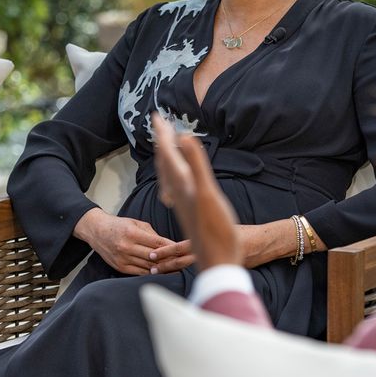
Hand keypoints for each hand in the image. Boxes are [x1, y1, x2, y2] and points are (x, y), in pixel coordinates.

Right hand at [73, 208, 176, 275]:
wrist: (97, 231)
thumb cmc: (119, 225)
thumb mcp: (136, 223)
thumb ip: (152, 234)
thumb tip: (169, 245)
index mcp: (132, 233)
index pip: (157, 243)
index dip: (171, 248)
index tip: (182, 250)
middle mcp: (126, 246)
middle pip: (154, 256)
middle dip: (169, 259)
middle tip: (182, 261)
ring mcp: (123, 258)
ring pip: (148, 266)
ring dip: (162, 268)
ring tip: (174, 267)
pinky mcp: (120, 267)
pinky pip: (140, 272)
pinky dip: (151, 272)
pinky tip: (159, 271)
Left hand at [152, 114, 240, 270]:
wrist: (218, 262)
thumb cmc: (217, 231)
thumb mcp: (207, 193)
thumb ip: (196, 165)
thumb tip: (183, 136)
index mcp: (182, 185)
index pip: (167, 153)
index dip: (163, 133)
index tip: (156, 115)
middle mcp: (178, 193)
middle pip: (165, 162)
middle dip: (162, 142)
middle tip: (159, 123)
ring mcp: (182, 203)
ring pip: (168, 176)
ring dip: (166, 157)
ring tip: (165, 146)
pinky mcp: (188, 211)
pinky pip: (175, 188)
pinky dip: (174, 176)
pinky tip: (176, 181)